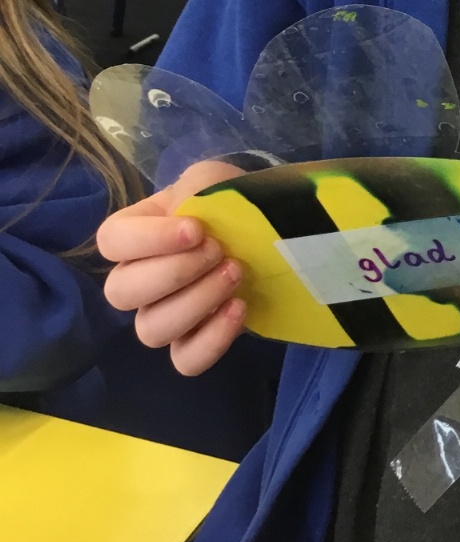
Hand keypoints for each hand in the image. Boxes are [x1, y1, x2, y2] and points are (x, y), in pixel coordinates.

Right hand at [97, 159, 247, 375]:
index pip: (111, 242)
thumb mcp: (211, 181)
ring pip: (151, 330)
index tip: (196, 230)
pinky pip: (186, 360)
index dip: (148, 240)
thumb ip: (193, 190)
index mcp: (134, 235)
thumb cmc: (227, 203)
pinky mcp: (194, 342)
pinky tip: (239, 308)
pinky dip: (212, 339)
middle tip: (218, 251)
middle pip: (121, 293)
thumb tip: (185, 216)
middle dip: (175, 272)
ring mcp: (163, 316)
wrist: (266, 229)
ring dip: (196, 302)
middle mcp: (138, 281)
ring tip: (235, 275)